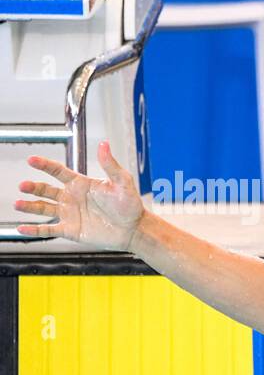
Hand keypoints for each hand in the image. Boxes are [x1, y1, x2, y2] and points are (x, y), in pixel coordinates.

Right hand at [13, 141, 145, 250]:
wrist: (134, 229)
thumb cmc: (130, 205)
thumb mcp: (122, 182)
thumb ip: (111, 165)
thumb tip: (104, 144)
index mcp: (80, 183)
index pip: (57, 171)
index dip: (44, 165)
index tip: (32, 159)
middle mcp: (71, 197)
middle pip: (45, 190)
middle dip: (33, 187)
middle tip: (22, 185)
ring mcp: (69, 214)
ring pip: (43, 208)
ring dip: (29, 206)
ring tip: (17, 204)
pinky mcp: (70, 230)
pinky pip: (49, 229)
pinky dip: (35, 230)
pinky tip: (22, 228)